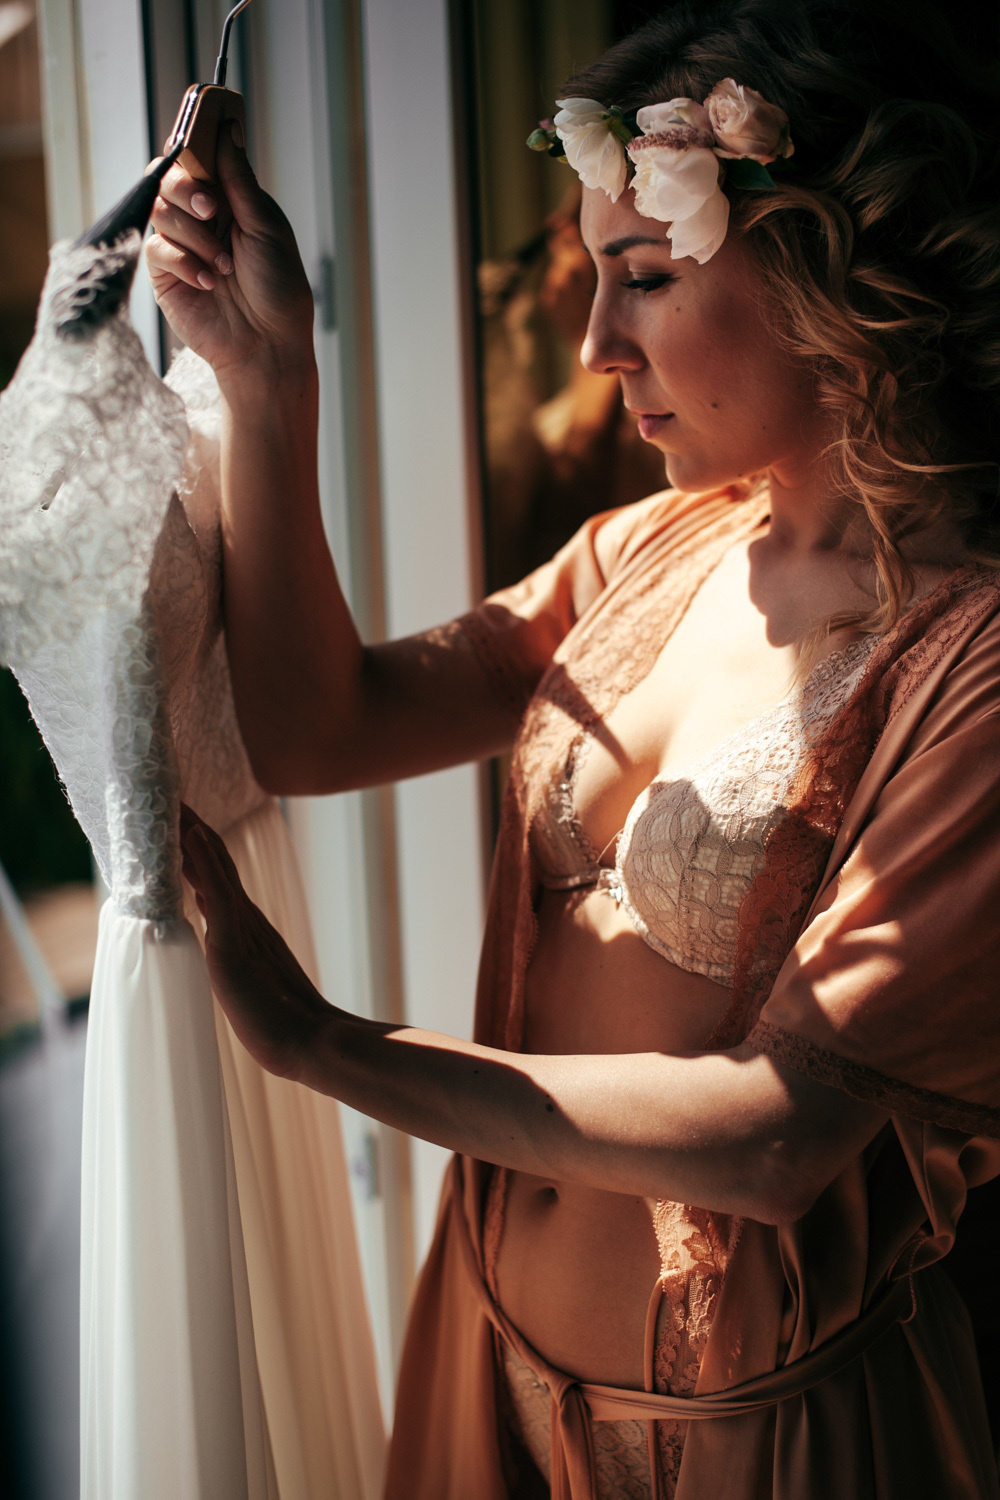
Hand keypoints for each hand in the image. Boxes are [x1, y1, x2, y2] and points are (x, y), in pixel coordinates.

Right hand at [145, 122, 316, 386]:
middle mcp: (202, 218)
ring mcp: (182, 244)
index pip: (198, 158)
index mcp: (230, 201)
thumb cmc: (278, 290)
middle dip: (189, 190)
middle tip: (213, 212)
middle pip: (170, 177)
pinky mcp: (166, 273)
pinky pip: (155, 247)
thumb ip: (239, 180)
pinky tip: (209, 282)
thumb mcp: (266, 226)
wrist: (267, 343)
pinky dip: (184, 262)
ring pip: (161, 210)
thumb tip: (228, 130)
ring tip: (224, 267)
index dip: (193, 146)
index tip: (197, 142)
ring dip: (195, 236)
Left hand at [180, 804, 335, 1081]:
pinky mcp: (236, 944)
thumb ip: (234, 951)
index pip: (218, 879)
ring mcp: (243, 930)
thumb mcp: (248, 980)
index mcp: (247, 931)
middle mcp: (245, 921)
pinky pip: (218, 895)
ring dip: (195, 835)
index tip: (182, 820)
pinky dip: (206, 864)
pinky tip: (194, 838)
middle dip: (193, 831)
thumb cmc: (282, 1024)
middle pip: (217, 863)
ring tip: (177, 803)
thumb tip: (212, 922)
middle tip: (173, 796)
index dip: (200, 849)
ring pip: (216, 870)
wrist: (310, 1043)